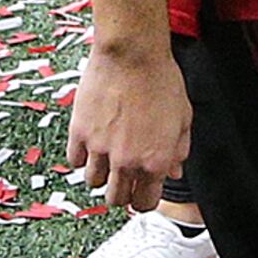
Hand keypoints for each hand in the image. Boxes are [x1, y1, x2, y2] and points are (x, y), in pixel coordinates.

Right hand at [69, 42, 191, 213]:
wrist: (132, 54)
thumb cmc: (161, 80)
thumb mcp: (182, 118)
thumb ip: (178, 150)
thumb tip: (173, 171)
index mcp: (155, 161)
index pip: (144, 202)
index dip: (144, 200)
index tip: (141, 192)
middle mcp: (126, 161)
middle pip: (116, 199)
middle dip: (121, 192)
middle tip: (123, 178)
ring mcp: (100, 149)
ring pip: (93, 182)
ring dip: (101, 174)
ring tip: (108, 156)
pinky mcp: (79, 133)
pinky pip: (75, 161)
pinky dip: (82, 156)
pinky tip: (92, 143)